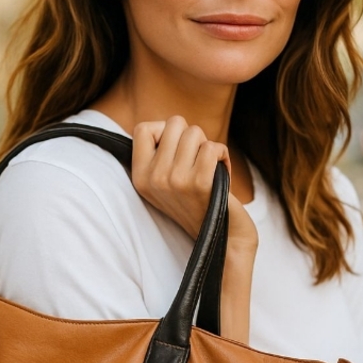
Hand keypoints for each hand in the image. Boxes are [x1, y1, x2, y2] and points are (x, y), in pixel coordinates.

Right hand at [131, 116, 257, 253]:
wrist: (220, 238)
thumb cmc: (197, 202)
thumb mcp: (166, 181)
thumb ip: (159, 154)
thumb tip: (164, 124)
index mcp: (140, 177)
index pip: (142, 129)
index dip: (164, 131)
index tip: (176, 150)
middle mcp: (153, 178)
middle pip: (174, 124)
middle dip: (192, 137)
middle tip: (197, 161)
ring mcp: (174, 181)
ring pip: (195, 132)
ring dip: (208, 146)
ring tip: (209, 168)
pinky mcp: (198, 184)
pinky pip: (212, 147)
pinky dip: (222, 154)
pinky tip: (222, 170)